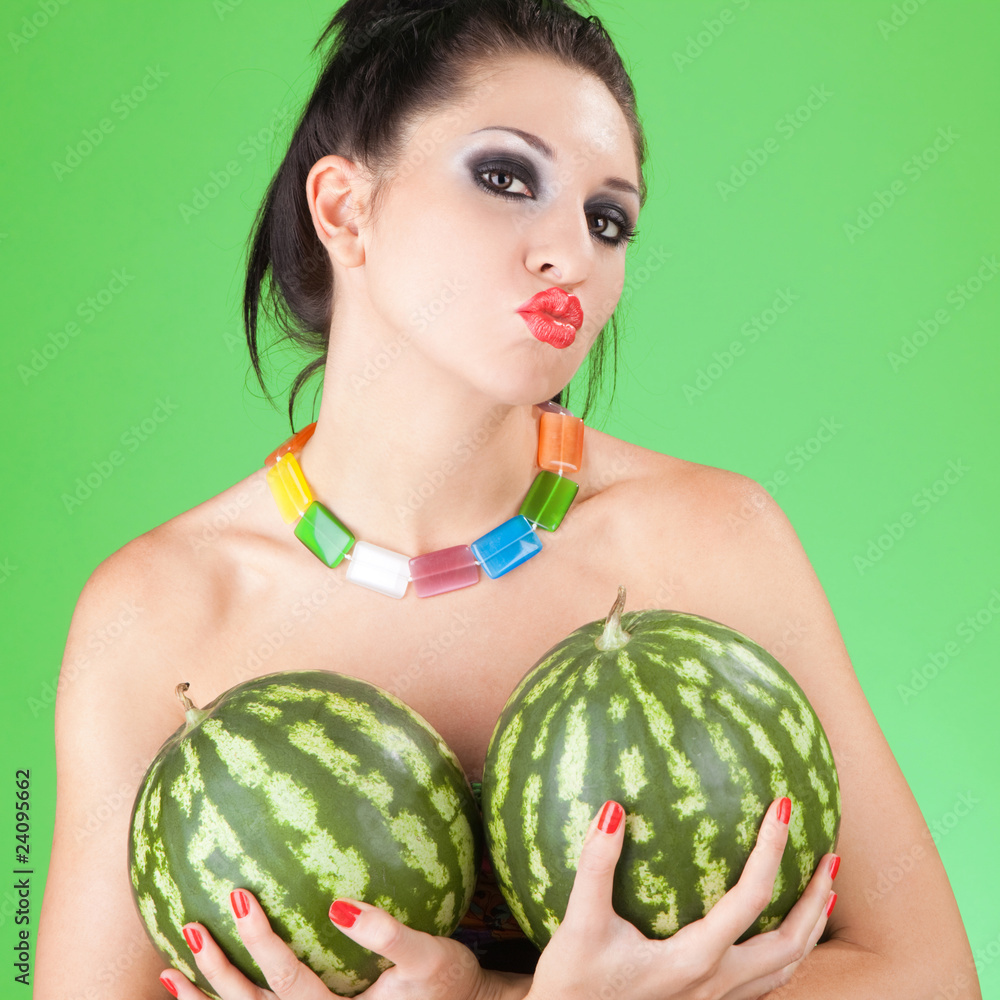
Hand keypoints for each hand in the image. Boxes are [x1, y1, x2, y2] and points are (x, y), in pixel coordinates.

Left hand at [158, 888, 506, 999]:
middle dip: (218, 973)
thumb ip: (386, 935)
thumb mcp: (429, 955)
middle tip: (192, 928)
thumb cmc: (447, 980)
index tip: (239, 896)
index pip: (289, 981)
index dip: (260, 942)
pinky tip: (199, 986)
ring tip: (171, 970)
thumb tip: (337, 906)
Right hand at [527, 797, 838, 999]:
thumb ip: (596, 865)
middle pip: (791, 943)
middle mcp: (717, 983)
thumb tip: (614, 809)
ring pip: (785, 969)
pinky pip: (765, 983)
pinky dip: (786, 953)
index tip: (783, 806)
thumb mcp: (580, 923)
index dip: (771, 848)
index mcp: (694, 959)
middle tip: (831, 856)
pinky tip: (773, 933)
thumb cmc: (574, 983)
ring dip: (811, 928)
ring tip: (824, 892)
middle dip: (816, 899)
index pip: (751, 896)